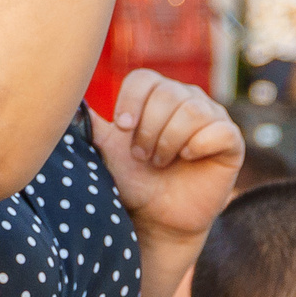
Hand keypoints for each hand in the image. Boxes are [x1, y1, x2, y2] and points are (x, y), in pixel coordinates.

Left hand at [90, 69, 242, 243]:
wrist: (157, 218)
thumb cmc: (134, 181)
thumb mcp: (107, 150)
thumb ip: (91, 125)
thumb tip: (64, 101)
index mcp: (157, 94)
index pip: (144, 78)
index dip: (130, 101)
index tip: (122, 128)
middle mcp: (187, 98)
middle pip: (167, 93)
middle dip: (148, 129)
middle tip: (141, 156)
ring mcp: (212, 117)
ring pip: (191, 110)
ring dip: (169, 141)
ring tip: (160, 162)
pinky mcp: (231, 141)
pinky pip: (218, 129)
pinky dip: (197, 146)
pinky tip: (188, 159)